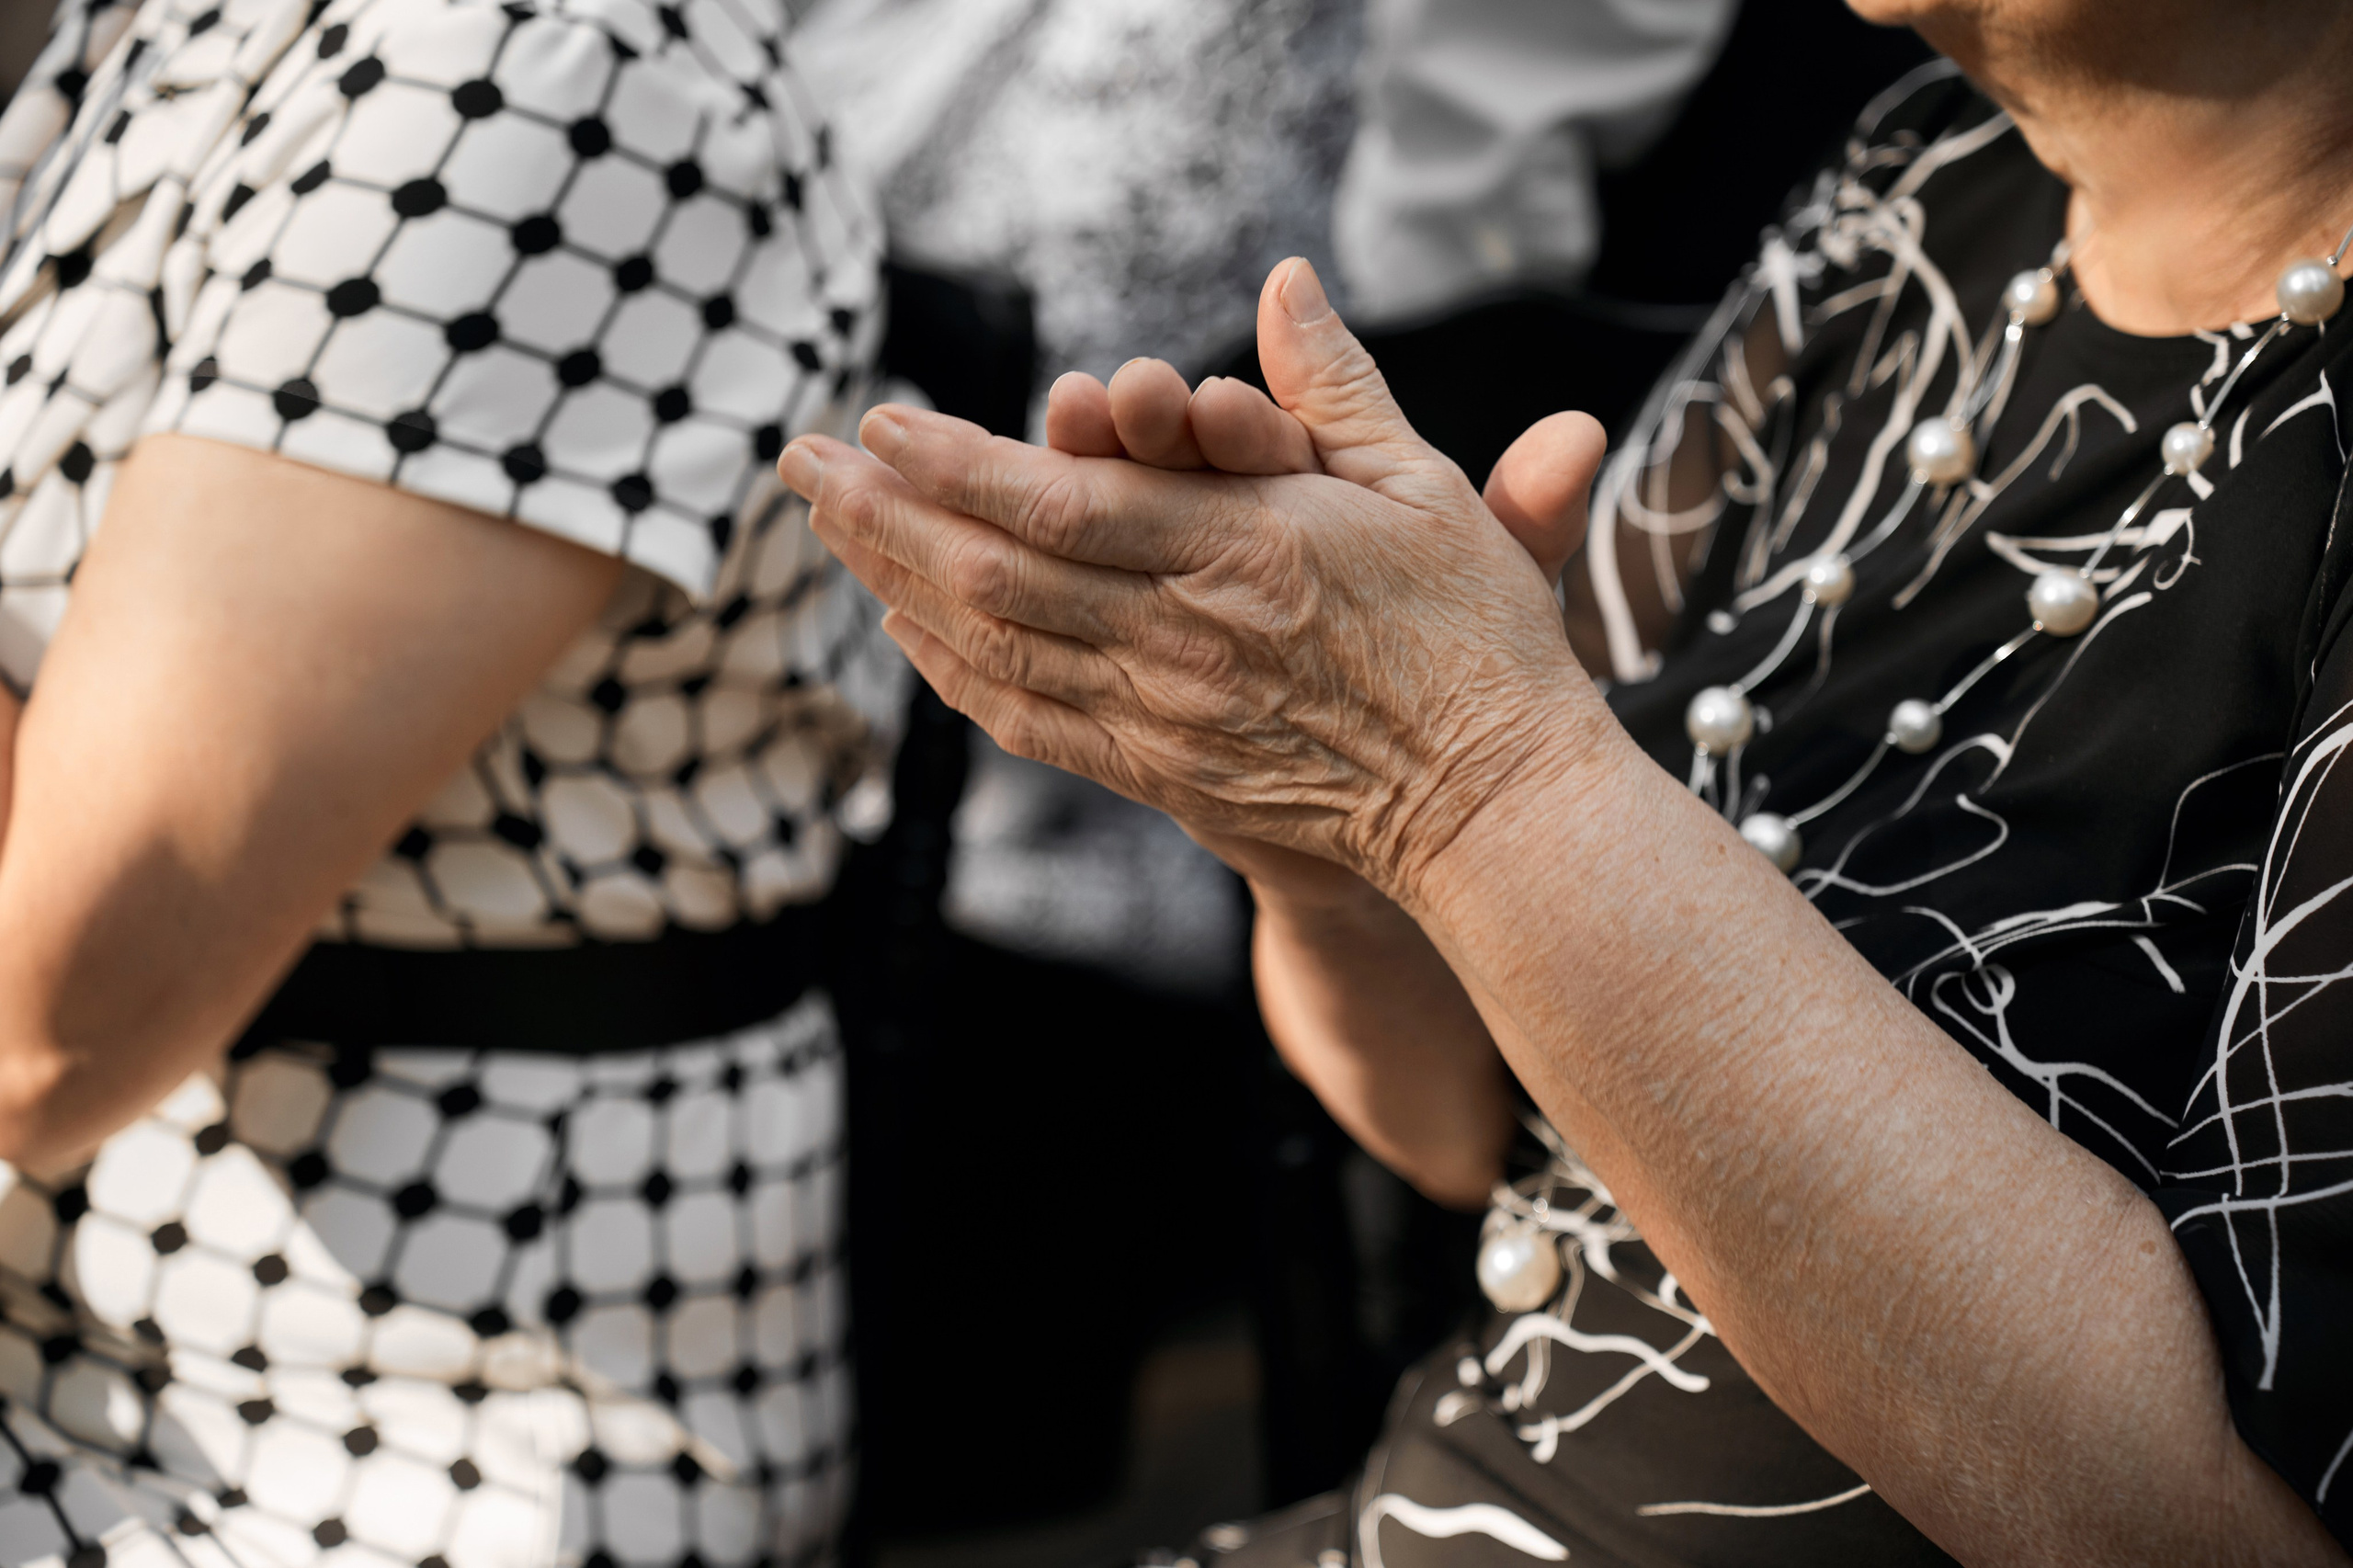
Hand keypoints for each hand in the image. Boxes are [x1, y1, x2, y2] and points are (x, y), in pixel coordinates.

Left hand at [782, 259, 1612, 900]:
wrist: (1489, 801)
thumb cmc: (1473, 638)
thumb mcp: (1423, 488)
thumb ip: (1338, 384)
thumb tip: (1286, 279)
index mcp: (1246, 550)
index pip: (1062, 502)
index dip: (955, 464)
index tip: (883, 422)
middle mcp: (1185, 636)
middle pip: (995, 573)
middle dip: (885, 515)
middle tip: (804, 463)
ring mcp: (1163, 715)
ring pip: (995, 648)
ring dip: (895, 585)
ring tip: (826, 530)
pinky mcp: (1160, 775)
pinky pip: (1030, 723)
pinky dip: (954, 676)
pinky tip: (905, 632)